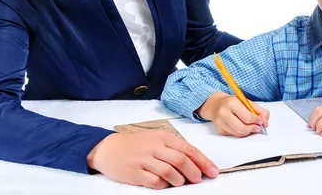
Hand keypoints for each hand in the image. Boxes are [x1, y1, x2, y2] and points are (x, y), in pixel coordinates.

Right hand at [86, 130, 218, 188]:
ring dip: (180, 180)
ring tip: (181, 183)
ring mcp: (144, 160)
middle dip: (194, 172)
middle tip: (199, 180)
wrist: (108, 148)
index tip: (213, 171)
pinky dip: (164, 185)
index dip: (203, 161)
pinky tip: (165, 185)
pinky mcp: (135, 173)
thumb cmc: (135, 144)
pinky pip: (155, 182)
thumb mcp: (155, 139)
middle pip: (181, 161)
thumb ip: (173, 148)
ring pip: (170, 172)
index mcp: (162, 136)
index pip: (188, 149)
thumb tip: (194, 163)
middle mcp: (154, 147)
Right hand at [197, 92, 269, 136]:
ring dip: (248, 132)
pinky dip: (241, 133)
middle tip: (257, 127)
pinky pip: (234, 135)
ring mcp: (220, 123)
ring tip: (251, 127)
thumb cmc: (234, 103)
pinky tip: (241, 126)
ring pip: (238, 134)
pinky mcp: (219, 130)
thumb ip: (260, 111)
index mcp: (232, 103)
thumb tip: (265, 123)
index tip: (260, 120)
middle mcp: (223, 113)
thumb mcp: (247, 102)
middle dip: (253, 129)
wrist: (216, 105)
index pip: (247, 117)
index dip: (257, 120)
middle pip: (242, 128)